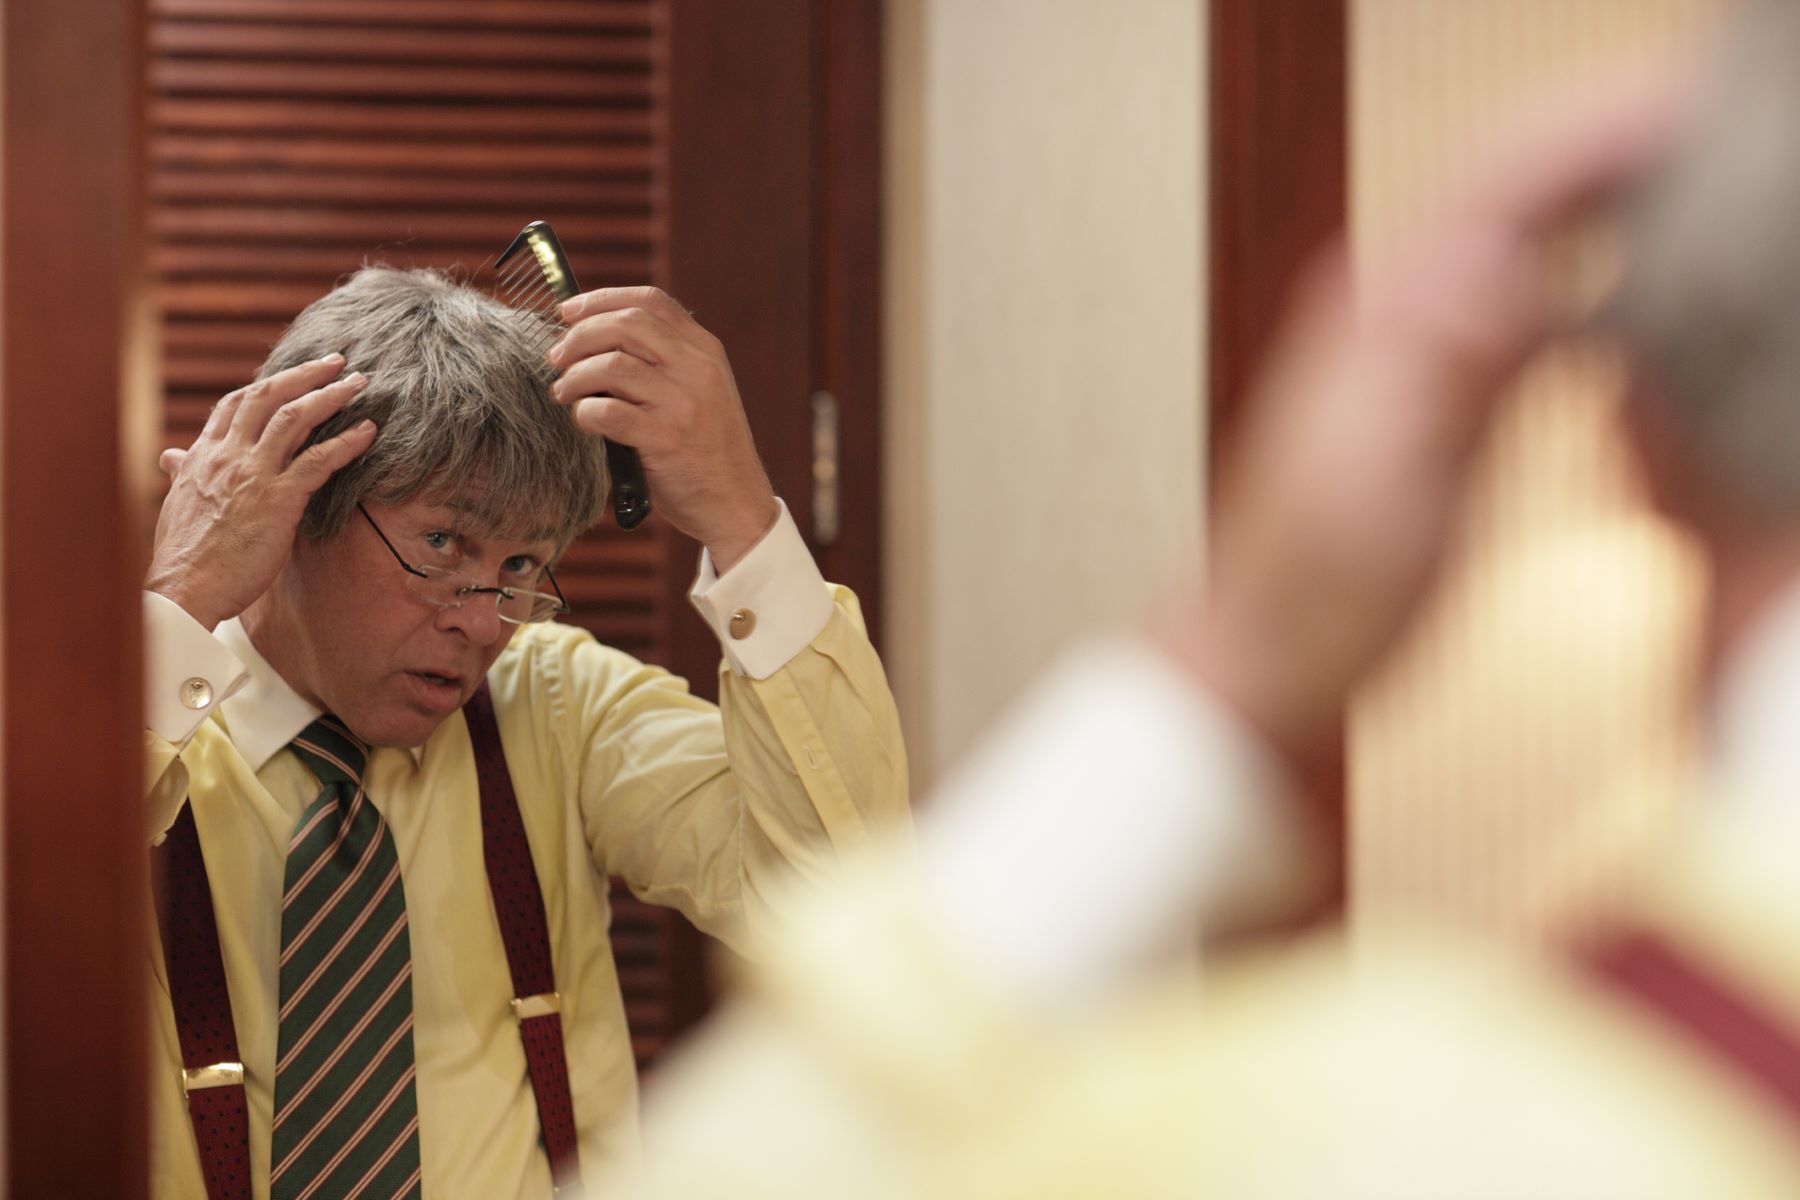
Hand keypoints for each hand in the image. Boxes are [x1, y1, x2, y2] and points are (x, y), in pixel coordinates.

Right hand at [147, 355, 376, 629]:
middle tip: (336, 361)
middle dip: (304, 374)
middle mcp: (226, 456)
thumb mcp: (175, 504)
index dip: (267, 384)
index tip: (294, 374)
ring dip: (331, 396)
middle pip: (267, 397)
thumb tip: (172, 456)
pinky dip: (346, 442)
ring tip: (360, 383)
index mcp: (202, 455)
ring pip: (295, 418)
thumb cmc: (183, 554)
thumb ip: (182, 474)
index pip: (235, 404)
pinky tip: (369, 432)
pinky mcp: (277, 500)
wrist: (183, 587)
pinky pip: (317, 460)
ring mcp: (252, 475)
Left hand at [548, 287, 778, 571]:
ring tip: (565, 392)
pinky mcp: (666, 439)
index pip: (650, 301)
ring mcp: (683, 403)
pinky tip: (583, 420)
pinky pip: (607, 412)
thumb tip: (597, 337)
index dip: (601, 299)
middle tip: (557, 357)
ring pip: (611, 365)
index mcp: (705, 351)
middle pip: (626, 324)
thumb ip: (666, 362)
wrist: (736, 503)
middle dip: (579, 335)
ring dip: (575, 376)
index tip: (569, 311)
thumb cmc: (707, 450)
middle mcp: (697, 369)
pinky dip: (584, 413)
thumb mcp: (701, 391)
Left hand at [1161, 67, 1687, 771]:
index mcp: (1378, 316)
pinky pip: (1536, 313)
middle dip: (1613, 166)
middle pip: (1521, 197)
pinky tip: (1645, 303)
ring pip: (1534, 246)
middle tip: (1705, 164)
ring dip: (1610, 217)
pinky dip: (1596, 292)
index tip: (1671, 129)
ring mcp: (1423, 351)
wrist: (1277, 655)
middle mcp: (1397, 315)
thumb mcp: (1379, 480)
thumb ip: (1438, 366)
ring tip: (1694, 208)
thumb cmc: (1313, 590)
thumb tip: (1494, 266)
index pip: (1496, 185)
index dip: (1589, 143)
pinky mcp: (1450, 397)